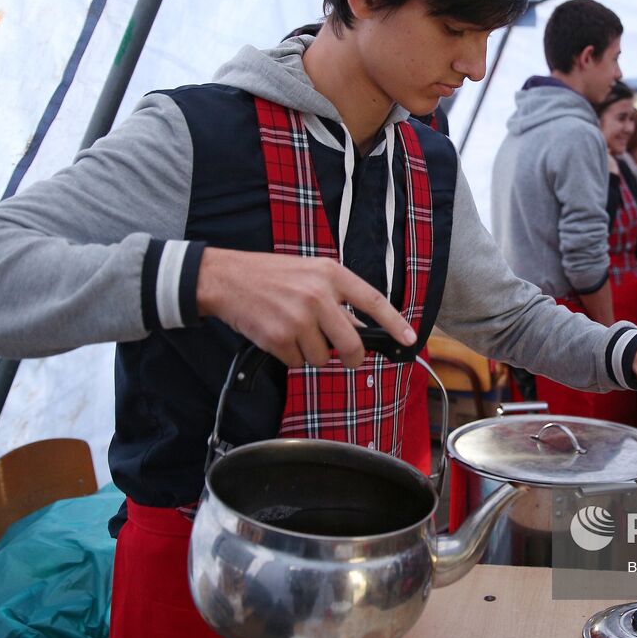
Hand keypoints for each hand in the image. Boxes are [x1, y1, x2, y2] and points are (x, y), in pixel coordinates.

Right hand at [196, 247, 414, 368]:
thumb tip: (363, 331)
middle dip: (352, 358)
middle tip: (348, 359)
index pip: (373, 301)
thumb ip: (339, 299)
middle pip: (352, 344)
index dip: (395, 323)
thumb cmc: (271, 276)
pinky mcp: (278, 338)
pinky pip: (297, 363)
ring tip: (294, 332)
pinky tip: (278, 336)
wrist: (226, 278)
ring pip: (322, 358)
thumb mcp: (311, 274)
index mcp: (332, 274)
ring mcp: (298, 318)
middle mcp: (318, 295)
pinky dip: (290, 357)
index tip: (410, 340)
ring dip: (311, 354)